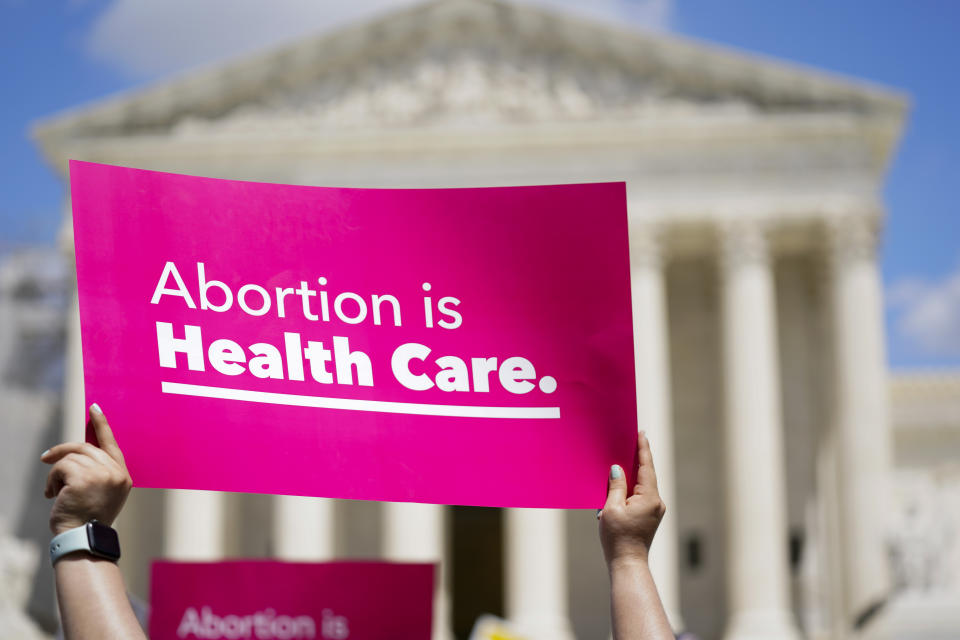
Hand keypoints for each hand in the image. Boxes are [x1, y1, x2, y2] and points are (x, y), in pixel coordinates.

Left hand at [42, 404, 131, 534]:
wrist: (82, 537)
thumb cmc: (87, 518)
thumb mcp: (102, 493)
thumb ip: (99, 471)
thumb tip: (80, 451)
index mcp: (123, 476)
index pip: (111, 443)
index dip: (102, 424)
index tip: (94, 408)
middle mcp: (115, 472)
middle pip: (86, 447)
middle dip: (63, 451)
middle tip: (46, 458)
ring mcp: (101, 474)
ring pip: (71, 457)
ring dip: (57, 473)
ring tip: (54, 491)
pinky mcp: (83, 478)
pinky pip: (61, 467)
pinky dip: (52, 480)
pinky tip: (52, 494)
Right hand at [599, 431, 665, 567]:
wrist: (628, 563)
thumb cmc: (618, 537)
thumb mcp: (611, 509)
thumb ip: (616, 486)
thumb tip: (617, 469)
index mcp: (649, 497)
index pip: (646, 467)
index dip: (642, 449)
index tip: (641, 433)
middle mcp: (656, 502)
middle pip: (646, 474)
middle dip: (638, 458)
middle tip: (631, 440)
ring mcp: (655, 510)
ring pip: (643, 485)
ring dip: (634, 473)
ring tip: (624, 458)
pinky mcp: (650, 516)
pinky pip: (641, 495)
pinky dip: (633, 487)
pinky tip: (623, 482)